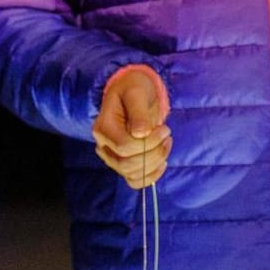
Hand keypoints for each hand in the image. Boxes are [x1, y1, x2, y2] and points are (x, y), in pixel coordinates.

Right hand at [93, 68, 169, 188]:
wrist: (133, 93)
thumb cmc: (133, 89)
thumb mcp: (136, 92)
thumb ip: (138, 111)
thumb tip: (141, 133)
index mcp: (102, 127)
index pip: (124, 147)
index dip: (148, 143)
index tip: (164, 129)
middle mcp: (103, 145)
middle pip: (126, 164)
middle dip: (154, 154)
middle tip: (167, 135)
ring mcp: (112, 157)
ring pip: (132, 174)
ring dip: (155, 163)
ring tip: (166, 143)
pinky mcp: (123, 163)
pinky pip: (135, 181)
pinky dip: (151, 177)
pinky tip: (162, 162)